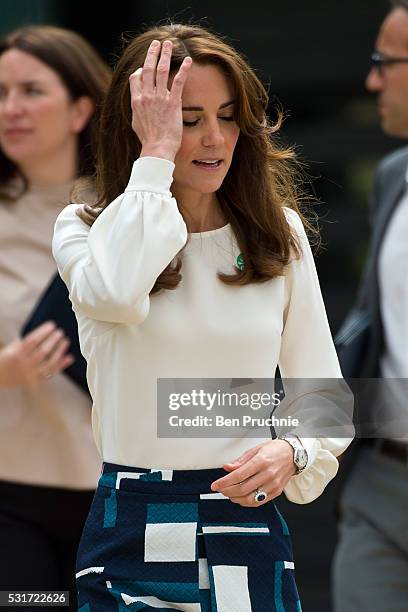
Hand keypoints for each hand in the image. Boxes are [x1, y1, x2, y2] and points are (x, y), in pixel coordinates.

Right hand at [0, 321, 73, 388]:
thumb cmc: (9, 358)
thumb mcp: (14, 347)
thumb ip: (29, 341)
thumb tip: (48, 331)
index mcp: (17, 353)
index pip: (32, 340)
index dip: (43, 332)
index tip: (52, 325)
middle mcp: (24, 364)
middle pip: (43, 351)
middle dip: (53, 340)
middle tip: (61, 332)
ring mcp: (31, 374)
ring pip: (49, 362)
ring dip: (60, 351)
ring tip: (66, 341)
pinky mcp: (36, 381)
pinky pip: (51, 373)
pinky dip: (62, 365)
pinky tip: (69, 357)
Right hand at [129, 39, 191, 161]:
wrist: (157, 148)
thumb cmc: (148, 140)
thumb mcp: (137, 124)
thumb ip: (137, 110)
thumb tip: (138, 106)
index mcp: (136, 101)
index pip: (136, 78)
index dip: (140, 69)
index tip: (145, 66)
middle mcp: (146, 96)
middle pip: (147, 68)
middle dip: (151, 53)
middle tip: (156, 44)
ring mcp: (160, 98)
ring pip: (161, 70)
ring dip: (165, 54)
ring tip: (168, 44)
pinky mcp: (173, 102)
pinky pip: (178, 81)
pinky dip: (183, 69)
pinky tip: (188, 61)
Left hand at [210, 439, 296, 506]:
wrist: (293, 454)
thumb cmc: (275, 450)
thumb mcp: (255, 449)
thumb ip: (240, 461)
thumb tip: (227, 467)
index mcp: (261, 461)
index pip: (238, 475)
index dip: (224, 482)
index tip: (215, 485)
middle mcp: (268, 474)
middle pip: (242, 489)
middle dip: (227, 491)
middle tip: (221, 489)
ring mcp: (273, 485)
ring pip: (250, 498)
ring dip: (236, 499)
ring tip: (229, 494)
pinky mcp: (276, 492)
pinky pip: (259, 502)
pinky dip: (247, 502)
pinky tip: (241, 498)